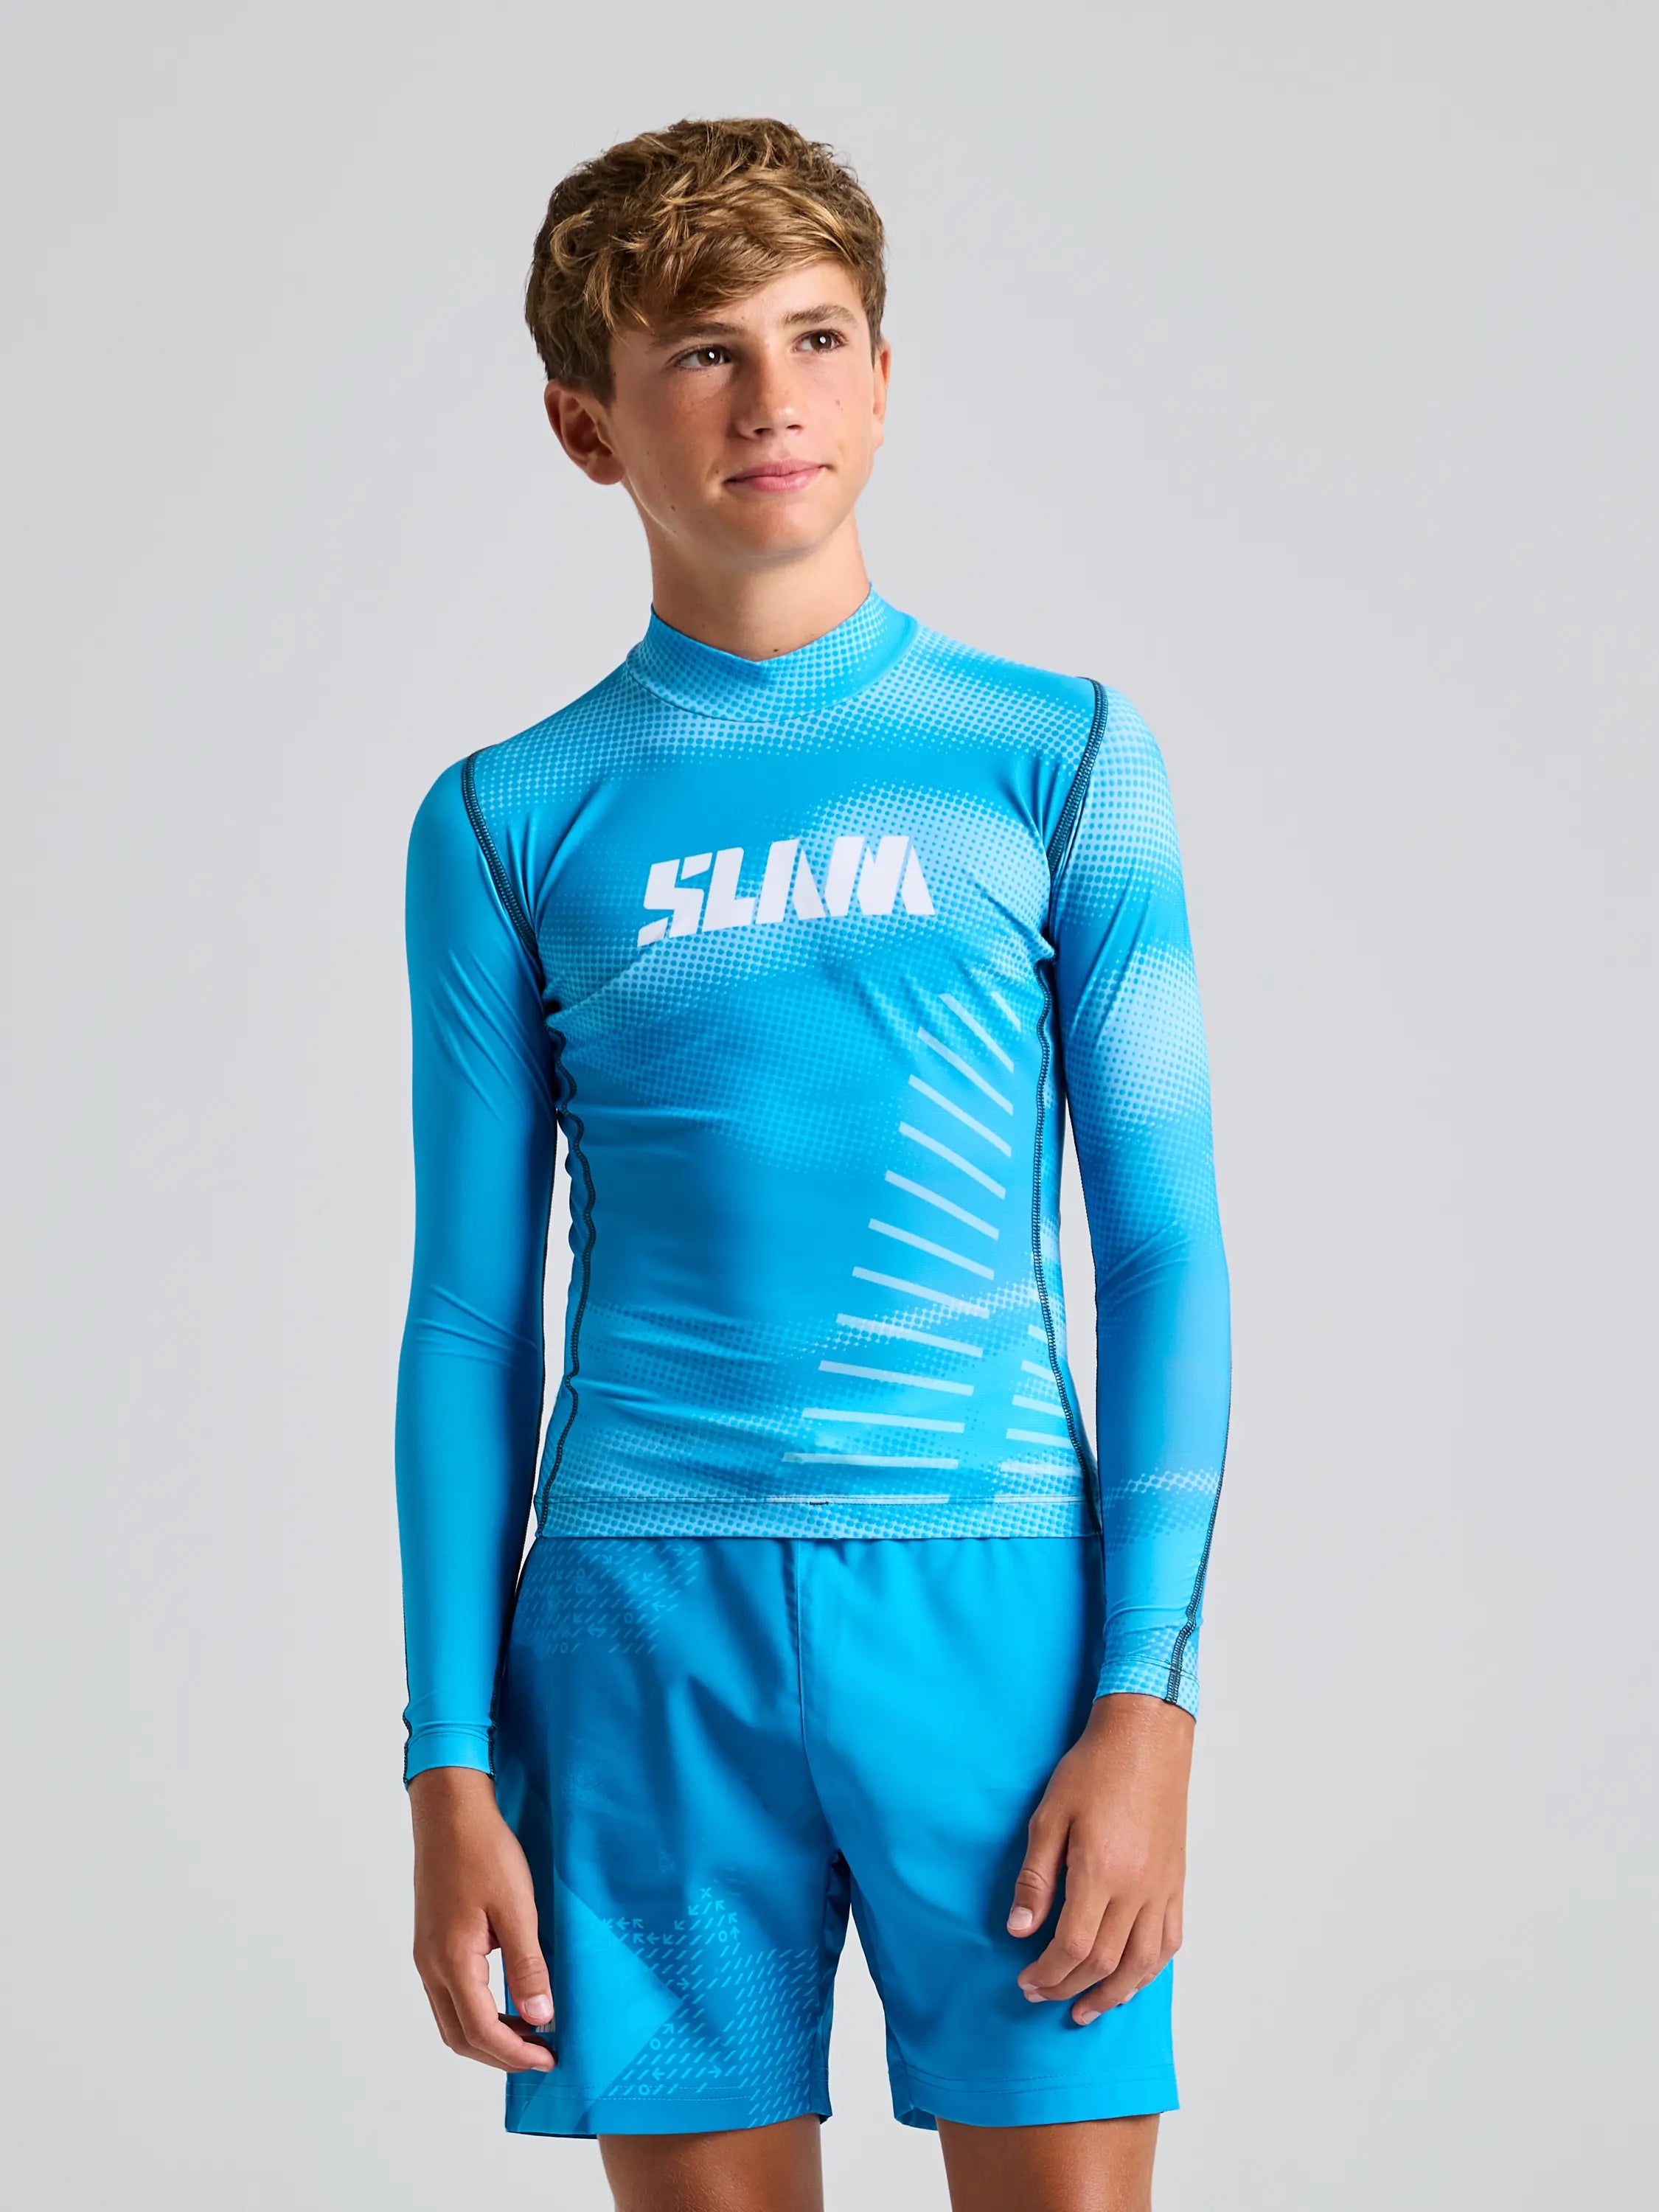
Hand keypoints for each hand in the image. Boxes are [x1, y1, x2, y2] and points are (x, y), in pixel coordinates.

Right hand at [409, 1766, 555, 2070]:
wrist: (449, 1811)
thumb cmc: (483, 1851)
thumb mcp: (516, 1907)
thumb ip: (527, 1965)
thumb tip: (540, 2018)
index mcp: (451, 1961)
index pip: (481, 2031)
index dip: (516, 2053)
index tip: (550, 2059)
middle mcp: (430, 1966)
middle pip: (460, 2036)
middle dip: (500, 2055)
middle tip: (542, 2055)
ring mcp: (426, 1956)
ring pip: (452, 2020)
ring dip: (487, 2037)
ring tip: (529, 2034)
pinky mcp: (430, 1943)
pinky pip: (449, 1997)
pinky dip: (476, 2014)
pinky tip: (506, 2003)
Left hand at [1006, 1692, 1193, 2023]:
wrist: (1146, 1739)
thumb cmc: (1093, 1769)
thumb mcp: (1050, 1815)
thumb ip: (1036, 1877)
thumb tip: (1020, 1929)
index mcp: (1101, 1872)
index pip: (1073, 1947)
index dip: (1047, 1973)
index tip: (1025, 1982)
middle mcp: (1137, 1889)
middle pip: (1105, 1963)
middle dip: (1069, 1987)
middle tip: (1041, 1996)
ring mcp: (1162, 1888)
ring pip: (1142, 1964)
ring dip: (1112, 1995)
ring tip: (1085, 2009)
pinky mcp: (1176, 1882)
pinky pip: (1169, 1941)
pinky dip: (1150, 1971)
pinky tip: (1131, 1979)